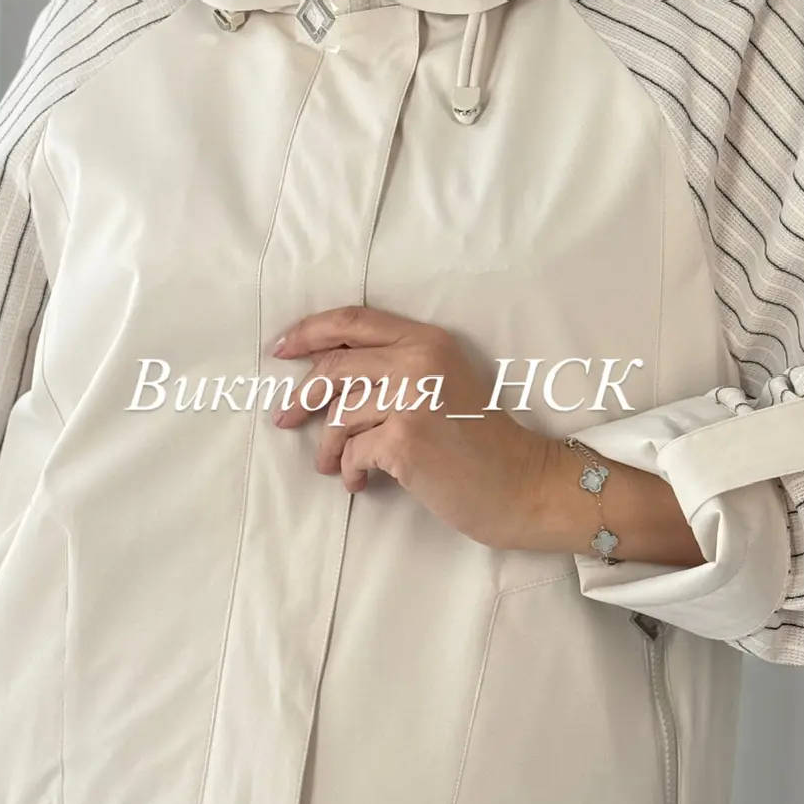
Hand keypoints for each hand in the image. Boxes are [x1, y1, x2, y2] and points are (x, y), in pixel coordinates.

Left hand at [269, 303, 555, 548]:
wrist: (521, 484)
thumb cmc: (480, 439)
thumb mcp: (443, 383)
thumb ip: (394, 367)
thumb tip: (326, 374)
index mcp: (427, 339)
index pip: (353, 319)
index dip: (310, 330)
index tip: (282, 348)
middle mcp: (419, 361)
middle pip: (335, 367)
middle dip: (303, 395)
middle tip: (286, 418)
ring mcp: (411, 400)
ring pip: (339, 416)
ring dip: (328, 446)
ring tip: (334, 465)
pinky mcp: (404, 440)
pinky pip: (352, 452)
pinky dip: (349, 471)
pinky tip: (360, 482)